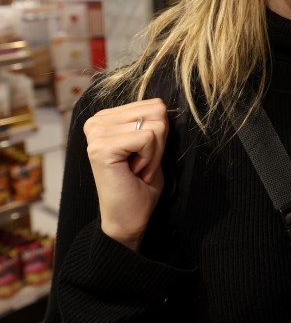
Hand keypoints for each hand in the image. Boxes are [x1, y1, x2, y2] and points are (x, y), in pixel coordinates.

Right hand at [83, 98, 168, 251]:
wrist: (128, 218)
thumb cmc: (140, 183)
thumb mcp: (151, 144)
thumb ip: (152, 120)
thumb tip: (162, 104)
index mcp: (106, 117)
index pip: (154, 104)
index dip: (159, 133)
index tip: (143, 155)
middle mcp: (96, 121)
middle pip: (157, 111)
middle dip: (159, 141)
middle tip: (142, 163)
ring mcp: (96, 134)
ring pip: (155, 124)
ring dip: (155, 152)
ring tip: (137, 168)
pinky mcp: (101, 148)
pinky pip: (148, 138)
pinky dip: (151, 158)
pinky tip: (134, 172)